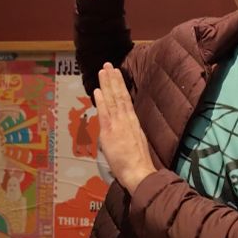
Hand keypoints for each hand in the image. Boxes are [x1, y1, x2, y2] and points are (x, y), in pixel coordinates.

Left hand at [93, 63, 155, 194]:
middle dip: (113, 79)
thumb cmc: (138, 163)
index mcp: (133, 122)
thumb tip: (120, 128)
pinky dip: (102, 100)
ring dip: (107, 84)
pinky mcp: (110, 132)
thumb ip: (127, 132)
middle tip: (108, 65)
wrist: (139, 172)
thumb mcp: (136, 142)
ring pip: (113, 99)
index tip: (116, 74)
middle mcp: (127, 120)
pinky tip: (98, 90)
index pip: (125, 100)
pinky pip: (105, 112)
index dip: (120, 86)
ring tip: (103, 70)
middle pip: (119, 95)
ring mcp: (119, 124)